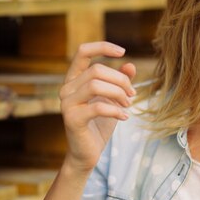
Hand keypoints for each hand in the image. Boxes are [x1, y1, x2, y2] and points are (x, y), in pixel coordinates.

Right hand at [59, 42, 136, 173]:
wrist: (87, 153)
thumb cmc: (99, 124)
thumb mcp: (113, 100)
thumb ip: (120, 82)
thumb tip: (131, 65)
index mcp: (74, 79)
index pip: (83, 52)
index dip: (102, 47)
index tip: (123, 51)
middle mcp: (66, 88)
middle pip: (96, 70)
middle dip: (120, 80)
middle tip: (132, 95)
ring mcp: (66, 103)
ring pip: (95, 85)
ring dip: (118, 93)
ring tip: (128, 105)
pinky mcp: (72, 119)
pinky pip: (98, 107)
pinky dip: (116, 111)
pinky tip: (125, 117)